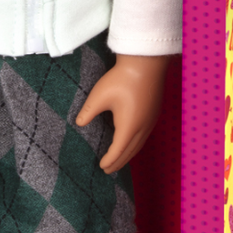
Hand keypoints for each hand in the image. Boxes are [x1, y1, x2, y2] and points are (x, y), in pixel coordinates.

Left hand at [75, 54, 169, 174]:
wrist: (145, 62)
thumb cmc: (122, 78)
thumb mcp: (99, 95)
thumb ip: (88, 112)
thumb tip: (79, 124)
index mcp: (129, 126)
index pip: (118, 150)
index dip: (110, 160)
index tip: (102, 167)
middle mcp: (143, 127)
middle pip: (131, 152)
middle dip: (119, 162)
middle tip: (108, 170)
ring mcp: (151, 121)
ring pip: (139, 145)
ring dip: (128, 155)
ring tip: (119, 161)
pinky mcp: (153, 113)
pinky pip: (144, 136)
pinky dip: (135, 145)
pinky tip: (130, 142)